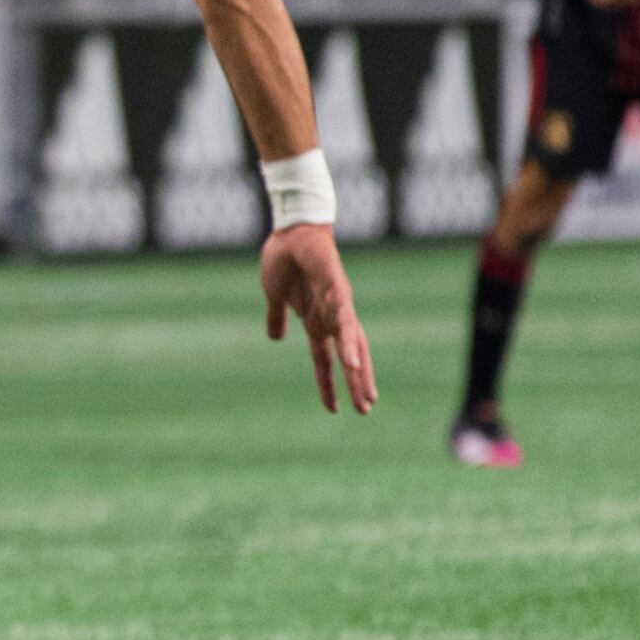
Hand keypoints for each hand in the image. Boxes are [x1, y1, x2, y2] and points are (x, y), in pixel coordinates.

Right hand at [257, 222, 374, 415]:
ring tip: (365, 397)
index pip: (324, 358)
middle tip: (365, 409)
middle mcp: (331, 316)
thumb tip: (274, 338)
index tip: (333, 409)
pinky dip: (348, 344)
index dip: (328, 383)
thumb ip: (277, 317)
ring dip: (359, 371)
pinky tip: (351, 363)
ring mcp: (337, 304)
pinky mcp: (337, 291)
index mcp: (315, 320)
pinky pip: (345, 322)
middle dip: (356, 383)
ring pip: (353, 344)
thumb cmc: (284, 258)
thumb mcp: (275, 296)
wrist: (290, 230)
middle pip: (349, 356)